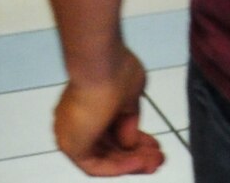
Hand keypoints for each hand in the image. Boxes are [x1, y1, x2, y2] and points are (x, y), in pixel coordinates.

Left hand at [52, 51, 164, 174]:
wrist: (100, 63)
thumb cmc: (114, 69)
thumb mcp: (129, 96)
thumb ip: (129, 120)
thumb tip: (130, 141)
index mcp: (85, 106)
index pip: (110, 132)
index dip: (133, 141)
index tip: (153, 144)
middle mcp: (75, 122)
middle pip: (108, 148)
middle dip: (136, 154)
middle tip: (158, 157)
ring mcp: (71, 135)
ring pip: (105, 158)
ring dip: (132, 163)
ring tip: (157, 162)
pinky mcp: (72, 147)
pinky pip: (98, 165)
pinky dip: (121, 167)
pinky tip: (141, 162)